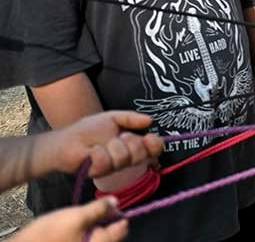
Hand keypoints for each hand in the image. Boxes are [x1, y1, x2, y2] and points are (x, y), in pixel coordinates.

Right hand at [12, 196, 127, 241]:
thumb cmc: (50, 234)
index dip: (117, 213)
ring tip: (79, 220)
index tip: (106, 205)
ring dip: (95, 227)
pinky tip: (72, 230)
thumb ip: (99, 208)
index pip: (123, 227)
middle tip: (90, 211)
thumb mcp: (77, 216)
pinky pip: (87, 241)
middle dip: (105, 220)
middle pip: (112, 234)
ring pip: (99, 238)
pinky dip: (85, 234)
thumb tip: (116, 201)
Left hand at [42, 111, 163, 179]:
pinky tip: (91, 150)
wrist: (64, 140)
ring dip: (112, 145)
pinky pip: (106, 162)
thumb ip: (131, 118)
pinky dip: (98, 151)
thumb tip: (150, 120)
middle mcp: (125, 159)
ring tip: (101, 143)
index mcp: (132, 146)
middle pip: (141, 155)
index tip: (149, 136)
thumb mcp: (112, 118)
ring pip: (124, 158)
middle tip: (120, 136)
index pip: (153, 150)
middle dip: (131, 142)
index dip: (155, 145)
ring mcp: (113, 168)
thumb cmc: (87, 130)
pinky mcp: (99, 173)